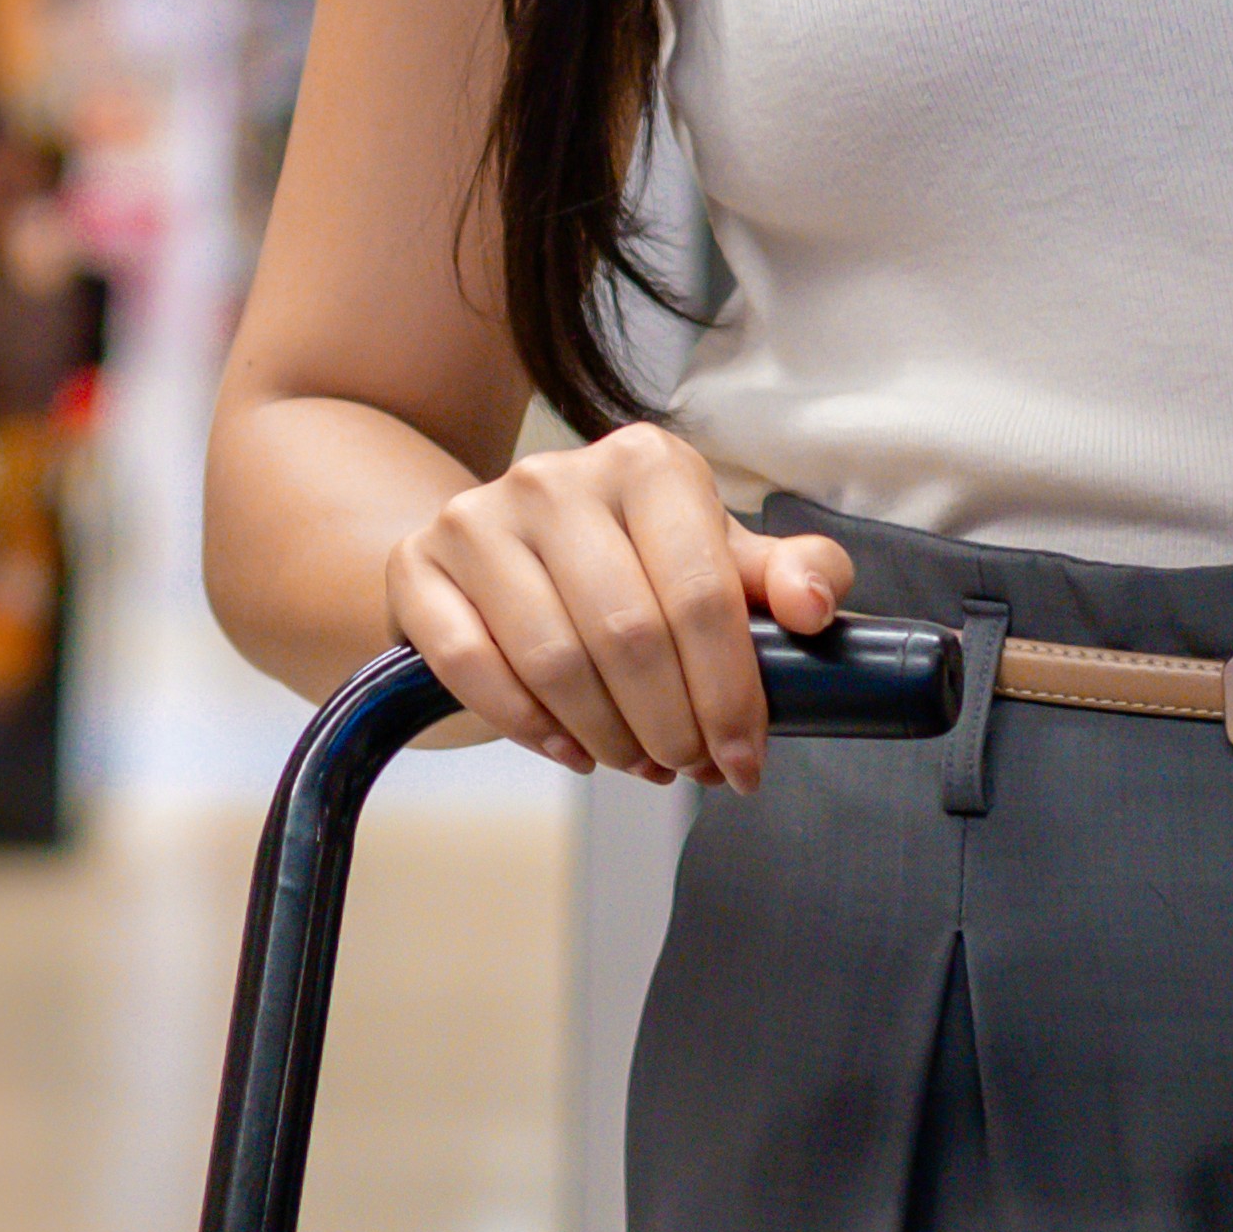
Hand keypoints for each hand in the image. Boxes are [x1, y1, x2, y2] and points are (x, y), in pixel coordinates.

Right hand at [385, 428, 854, 786]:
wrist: (504, 556)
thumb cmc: (630, 565)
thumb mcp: (715, 559)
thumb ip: (786, 576)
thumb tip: (814, 606)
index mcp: (646, 464)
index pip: (703, 593)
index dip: (732, 694)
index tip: (745, 759)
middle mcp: (555, 477)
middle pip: (629, 635)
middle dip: (672, 726)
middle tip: (688, 768)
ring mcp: (476, 517)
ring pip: (555, 659)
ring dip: (607, 734)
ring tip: (636, 760)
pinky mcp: (418, 565)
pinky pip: (473, 667)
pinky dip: (529, 726)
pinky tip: (570, 747)